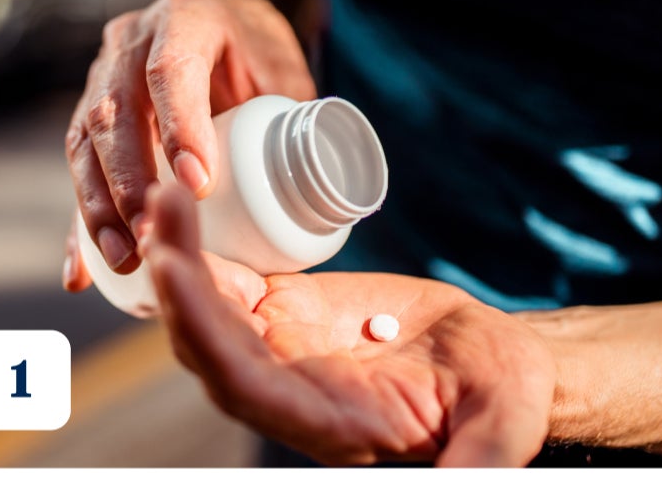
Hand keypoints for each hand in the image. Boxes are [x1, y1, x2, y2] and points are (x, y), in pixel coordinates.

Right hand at [63, 0, 316, 288]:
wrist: (222, 24)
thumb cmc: (257, 52)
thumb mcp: (283, 69)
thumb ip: (293, 116)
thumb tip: (315, 190)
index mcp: (185, 19)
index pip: (171, 70)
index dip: (180, 128)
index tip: (198, 186)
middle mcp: (131, 42)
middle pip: (115, 112)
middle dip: (129, 182)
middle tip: (153, 235)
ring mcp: (102, 76)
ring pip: (84, 142)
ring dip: (99, 207)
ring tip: (125, 258)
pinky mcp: (91, 114)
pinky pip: (79, 169)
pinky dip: (81, 222)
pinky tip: (83, 269)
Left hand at [144, 183, 556, 466]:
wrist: (485, 362)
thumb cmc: (499, 396)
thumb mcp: (501, 426)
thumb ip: (481, 461)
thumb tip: (466, 484)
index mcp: (327, 422)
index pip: (245, 386)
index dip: (204, 333)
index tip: (174, 272)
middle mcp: (289, 390)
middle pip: (208, 342)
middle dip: (176, 281)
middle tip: (160, 208)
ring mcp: (284, 348)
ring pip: (210, 309)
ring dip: (180, 256)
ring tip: (164, 195)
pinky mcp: (289, 311)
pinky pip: (232, 284)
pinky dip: (204, 251)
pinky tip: (185, 209)